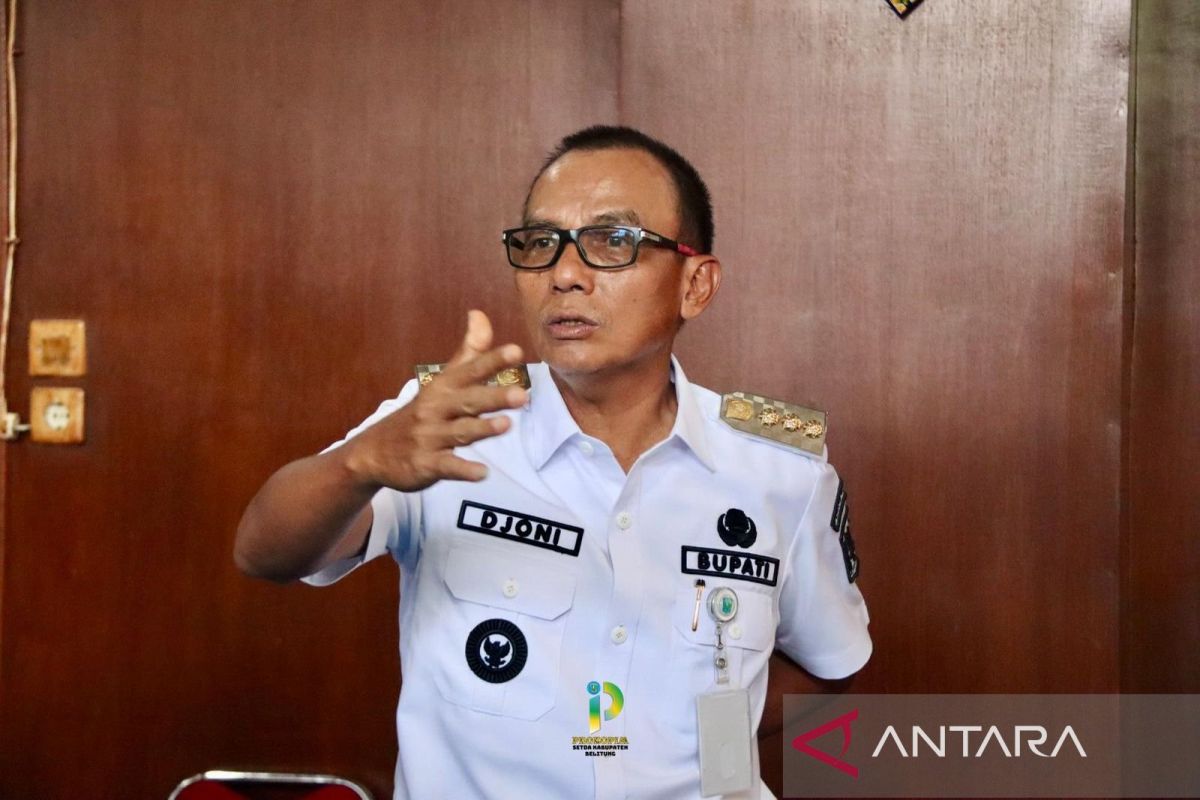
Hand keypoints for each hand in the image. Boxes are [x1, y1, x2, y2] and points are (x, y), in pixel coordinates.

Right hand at [341, 310, 526, 491]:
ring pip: (459, 432)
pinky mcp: (425, 464)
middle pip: (468, 401)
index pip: (470, 371)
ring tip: (507, 425)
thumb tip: (480, 314)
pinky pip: (446, 467)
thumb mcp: (441, 382)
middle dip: (494, 397)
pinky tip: (482, 473)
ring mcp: (429, 437)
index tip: (516, 351)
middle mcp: (435, 410)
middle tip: (523, 394)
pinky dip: (463, 470)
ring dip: (482, 429)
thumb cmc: (419, 413)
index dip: (492, 361)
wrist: (373, 452)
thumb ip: (468, 353)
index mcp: (442, 388)